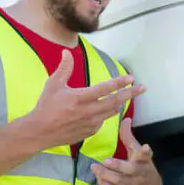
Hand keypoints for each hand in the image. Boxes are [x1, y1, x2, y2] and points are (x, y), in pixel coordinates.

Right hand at [23, 50, 144, 148]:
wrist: (40, 132)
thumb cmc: (46, 107)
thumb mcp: (53, 85)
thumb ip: (64, 69)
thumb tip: (67, 53)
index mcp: (80, 97)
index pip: (105, 88)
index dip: (119, 82)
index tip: (131, 78)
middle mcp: (89, 111)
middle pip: (116, 101)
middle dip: (131, 93)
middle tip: (143, 88)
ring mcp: (91, 123)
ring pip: (112, 111)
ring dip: (120, 103)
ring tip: (127, 96)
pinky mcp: (90, 131)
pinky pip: (103, 121)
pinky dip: (107, 113)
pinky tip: (106, 109)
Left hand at [90, 118, 162, 184]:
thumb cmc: (142, 168)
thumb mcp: (138, 152)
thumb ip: (129, 137)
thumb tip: (125, 119)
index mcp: (144, 161)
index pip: (146, 155)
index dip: (145, 152)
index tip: (146, 147)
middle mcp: (140, 173)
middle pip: (130, 169)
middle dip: (117, 165)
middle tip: (105, 160)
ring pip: (119, 181)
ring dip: (106, 174)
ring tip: (94, 167)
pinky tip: (98, 178)